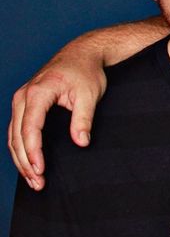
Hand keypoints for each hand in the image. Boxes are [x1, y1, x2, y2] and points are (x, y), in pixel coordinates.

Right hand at [8, 52, 106, 190]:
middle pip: (17, 135)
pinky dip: (21, 149)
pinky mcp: (24, 105)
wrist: (81, 54)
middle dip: (25, 161)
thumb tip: (81, 143)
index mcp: (38, 92)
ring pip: (13, 135)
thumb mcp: (89, 94)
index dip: (33, 151)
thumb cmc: (86, 72)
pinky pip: (17, 130)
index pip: (30, 127)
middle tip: (38, 183)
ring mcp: (21, 100)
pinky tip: (29, 164)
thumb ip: (83, 119)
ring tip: (33, 180)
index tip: (40, 169)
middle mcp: (23, 96)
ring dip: (21, 159)